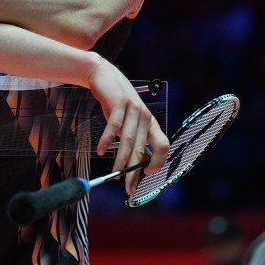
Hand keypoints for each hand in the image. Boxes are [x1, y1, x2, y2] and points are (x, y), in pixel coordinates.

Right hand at [85, 59, 168, 195]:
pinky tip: (101, 151)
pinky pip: (114, 126)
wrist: (104, 76)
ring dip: (121, 160)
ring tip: (113, 175)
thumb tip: (132, 165)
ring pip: (129, 140)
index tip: (145, 175)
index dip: (157, 161)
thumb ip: (133, 139)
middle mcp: (146, 117)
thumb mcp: (129, 122)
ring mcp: (133, 109)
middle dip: (134, 171)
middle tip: (127, 188)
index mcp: (151, 123)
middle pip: (143, 149)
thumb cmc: (116, 105)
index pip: (163, 145)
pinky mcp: (119, 103)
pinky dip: (107, 140)